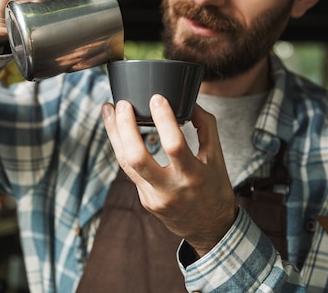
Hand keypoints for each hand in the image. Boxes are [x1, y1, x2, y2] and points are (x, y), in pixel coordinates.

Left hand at [102, 94, 236, 257]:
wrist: (209, 229)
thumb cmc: (215, 188)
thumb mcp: (218, 158)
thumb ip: (206, 127)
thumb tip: (191, 100)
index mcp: (193, 176)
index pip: (174, 146)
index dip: (164, 120)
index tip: (157, 98)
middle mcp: (170, 189)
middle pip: (137, 157)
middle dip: (125, 127)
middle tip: (122, 103)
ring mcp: (153, 197)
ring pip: (125, 163)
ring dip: (114, 134)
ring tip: (109, 110)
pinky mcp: (144, 200)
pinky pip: (129, 170)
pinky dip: (122, 147)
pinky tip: (117, 130)